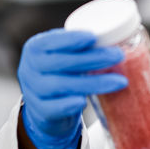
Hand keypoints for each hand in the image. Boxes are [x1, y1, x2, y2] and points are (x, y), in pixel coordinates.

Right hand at [18, 28, 126, 148]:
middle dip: (92, 59)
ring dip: (92, 83)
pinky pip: (54, 108)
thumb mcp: (65, 57)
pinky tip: (85, 101)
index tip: (93, 37)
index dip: (71, 39)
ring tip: (119, 81)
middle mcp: (29, 68)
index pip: (51, 41)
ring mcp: (33, 91)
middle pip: (61, 62)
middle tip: (118, 55)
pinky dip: (69, 104)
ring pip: (61, 85)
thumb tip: (119, 36)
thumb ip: (80, 48)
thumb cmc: (62, 75)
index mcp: (35, 48)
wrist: (45, 108)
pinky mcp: (40, 112)